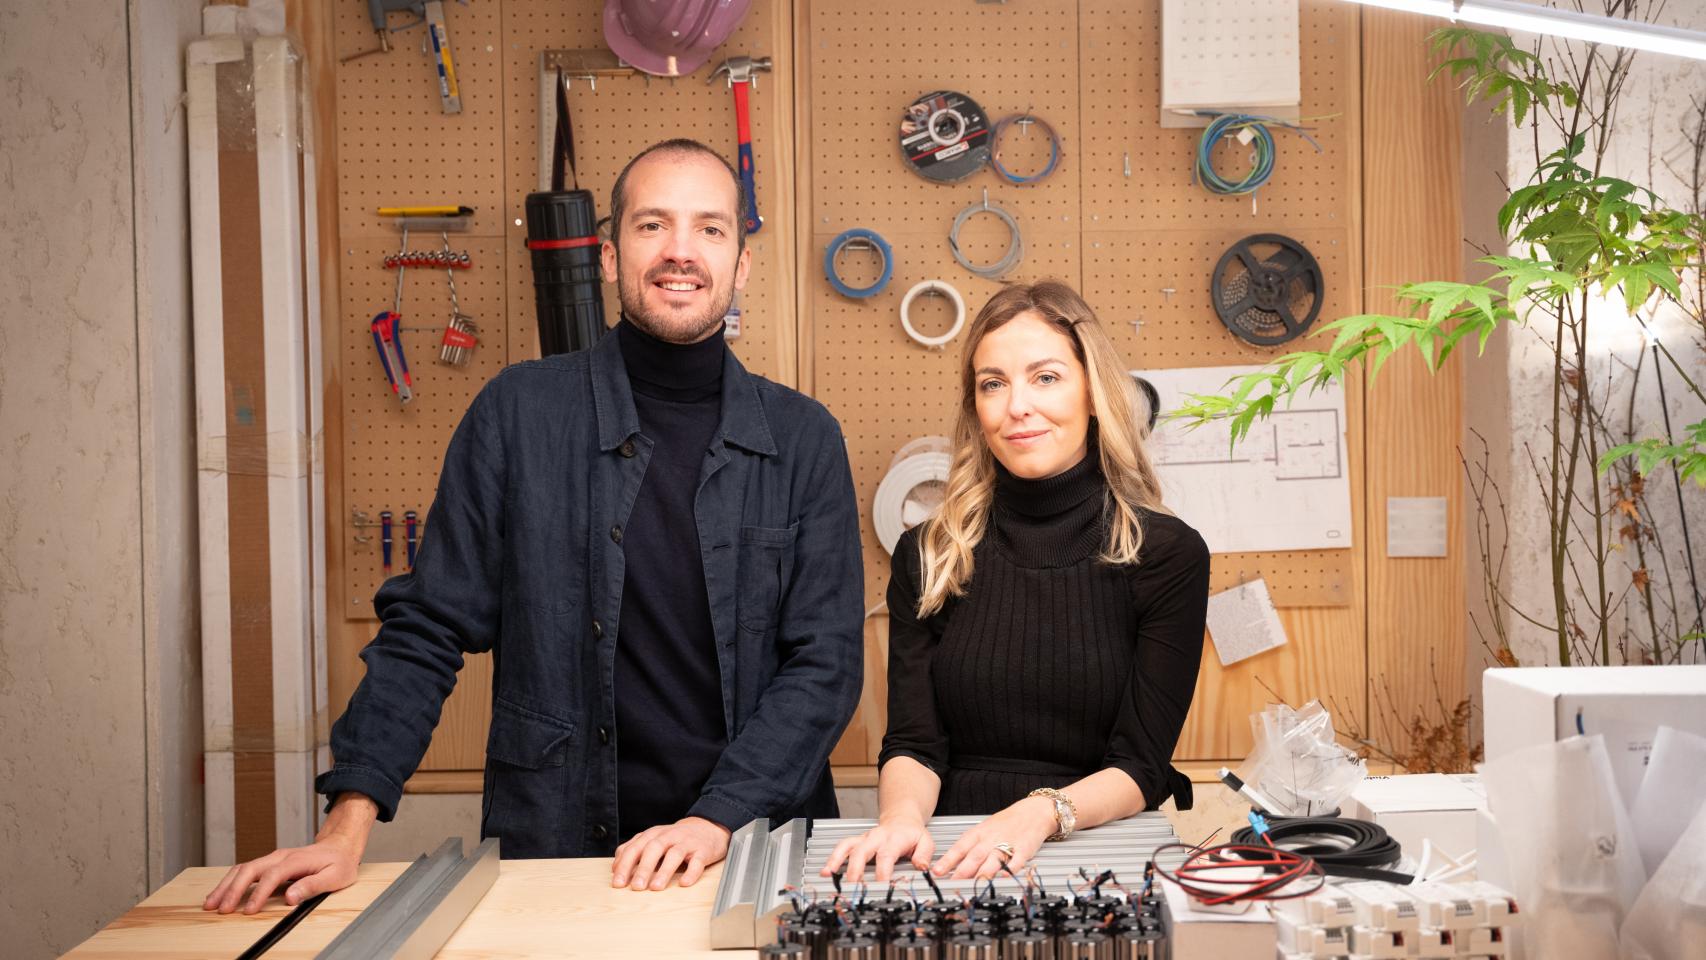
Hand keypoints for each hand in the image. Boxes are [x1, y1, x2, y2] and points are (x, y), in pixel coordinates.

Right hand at [202, 793, 374, 914]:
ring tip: (211, 903)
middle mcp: (281, 856)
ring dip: (226, 885)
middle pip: (250, 869)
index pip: (273, 876)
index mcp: (296, 860)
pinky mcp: (269, 863)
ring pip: (243, 868)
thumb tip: (291, 898)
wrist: (339, 846)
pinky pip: (245, 870)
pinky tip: (220, 894)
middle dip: (233, 889)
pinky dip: (230, 881)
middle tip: (222, 909)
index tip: (249, 911)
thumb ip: (313, 886)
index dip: (259, 894)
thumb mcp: (335, 876)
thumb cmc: (339, 863)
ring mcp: (273, 858)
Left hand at [611, 816, 730, 890]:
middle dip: (643, 868)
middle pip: (654, 849)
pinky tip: (684, 883)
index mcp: (653, 835)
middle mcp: (669, 836)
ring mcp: (687, 842)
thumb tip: (615, 868)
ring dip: (664, 871)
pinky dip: (691, 873)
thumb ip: (634, 850)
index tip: (618, 883)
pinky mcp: (703, 850)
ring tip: (655, 887)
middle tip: (636, 887)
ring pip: (674, 854)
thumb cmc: (675, 839)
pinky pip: (697, 862)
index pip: (635, 848)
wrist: (707, 828)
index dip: (625, 865)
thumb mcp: (653, 840)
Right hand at [820, 817, 934, 884]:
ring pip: (848, 846)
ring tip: (830, 875)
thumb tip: (922, 868)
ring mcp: (864, 839)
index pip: (886, 855)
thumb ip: (924, 855)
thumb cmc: (912, 834)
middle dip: (856, 870)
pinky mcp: (857, 841)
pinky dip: (832, 859)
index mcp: (894, 838)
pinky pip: (842, 847)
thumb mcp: (926, 841)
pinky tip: (826, 871)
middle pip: (862, 851)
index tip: (881, 886)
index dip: (882, 872)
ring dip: (837, 861)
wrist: (902, 818)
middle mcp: (876, 837)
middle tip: (853, 887)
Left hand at [931, 796, 1056, 880]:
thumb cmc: (1006, 823)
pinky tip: (1003, 877)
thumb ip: (970, 847)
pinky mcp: (1024, 850)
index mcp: (978, 833)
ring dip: (983, 873)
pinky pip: (1016, 861)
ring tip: (975, 885)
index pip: (960, 848)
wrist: (1033, 812)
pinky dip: (1009, 870)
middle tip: (953, 885)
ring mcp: (1007, 844)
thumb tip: (953, 866)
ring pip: (993, 860)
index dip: (948, 861)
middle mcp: (991, 839)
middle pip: (974, 857)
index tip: (937, 872)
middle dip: (962, 872)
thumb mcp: (984, 830)